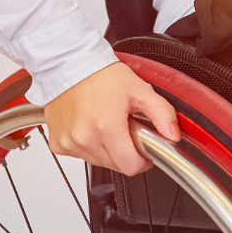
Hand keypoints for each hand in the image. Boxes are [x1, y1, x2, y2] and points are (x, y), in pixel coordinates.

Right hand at [43, 61, 179, 175]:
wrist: (71, 66)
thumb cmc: (103, 76)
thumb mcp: (140, 90)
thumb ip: (161, 113)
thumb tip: (173, 135)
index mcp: (107, 127)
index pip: (131, 166)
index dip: (144, 159)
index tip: (146, 149)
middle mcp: (85, 139)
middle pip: (117, 165)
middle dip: (127, 151)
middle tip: (127, 126)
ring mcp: (70, 144)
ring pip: (100, 162)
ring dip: (110, 149)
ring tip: (109, 122)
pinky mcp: (58, 145)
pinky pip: (82, 155)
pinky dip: (92, 145)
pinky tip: (93, 125)